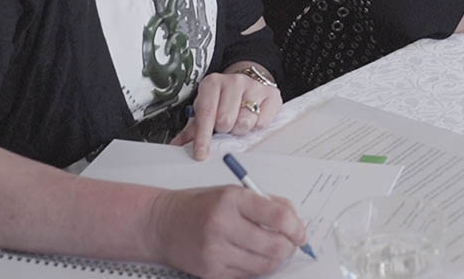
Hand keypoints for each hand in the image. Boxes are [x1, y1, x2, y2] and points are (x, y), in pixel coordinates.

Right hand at [151, 184, 305, 277]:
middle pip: (275, 246)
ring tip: (273, 249)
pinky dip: (257, 268)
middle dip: (290, 247)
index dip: (297, 227)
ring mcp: (215, 252)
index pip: (278, 217)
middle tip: (291, 243)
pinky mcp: (211, 272)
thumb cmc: (201, 206)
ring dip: (276, 259)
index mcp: (232, 200)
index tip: (300, 231)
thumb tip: (296, 222)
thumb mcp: (233, 192)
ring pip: (265, 265)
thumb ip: (267, 203)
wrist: (162, 224)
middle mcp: (222, 225)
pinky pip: (248, 276)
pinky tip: (253, 256)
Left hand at [171, 69, 281, 159]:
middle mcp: (234, 81)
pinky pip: (262, 123)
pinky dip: (256, 126)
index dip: (203, 137)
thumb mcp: (206, 108)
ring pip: (244, 123)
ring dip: (240, 129)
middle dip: (224, 130)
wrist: (248, 82)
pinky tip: (252, 117)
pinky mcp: (272, 94)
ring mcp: (254, 86)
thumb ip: (192, 129)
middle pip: (226, 121)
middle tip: (225, 125)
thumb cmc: (223, 99)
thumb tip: (177, 146)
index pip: (206, 114)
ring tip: (238, 120)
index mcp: (212, 83)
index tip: (201, 154)